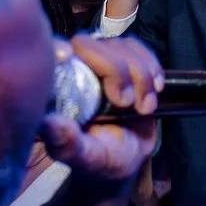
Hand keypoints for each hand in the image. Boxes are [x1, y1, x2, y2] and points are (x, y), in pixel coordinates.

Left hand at [40, 35, 162, 188]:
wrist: (129, 159)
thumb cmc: (100, 161)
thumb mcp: (84, 158)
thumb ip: (66, 143)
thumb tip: (49, 123)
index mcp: (56, 89)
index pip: (50, 52)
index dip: (59, 48)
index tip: (68, 57)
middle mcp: (75, 69)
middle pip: (90, 45)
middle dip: (117, 70)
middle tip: (126, 103)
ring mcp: (102, 63)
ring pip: (120, 46)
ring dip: (141, 75)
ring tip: (144, 107)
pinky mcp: (126, 61)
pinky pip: (139, 48)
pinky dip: (153, 66)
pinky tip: (157, 89)